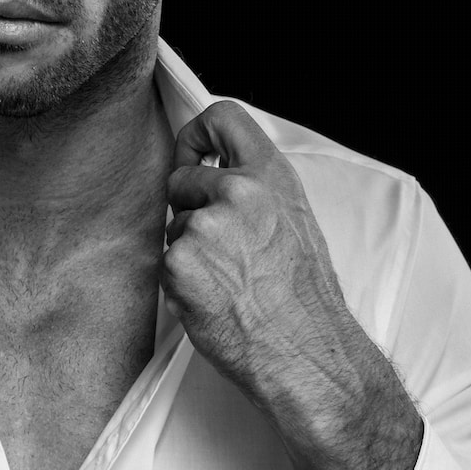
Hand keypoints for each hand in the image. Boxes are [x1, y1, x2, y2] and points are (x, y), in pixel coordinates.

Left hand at [163, 99, 352, 393]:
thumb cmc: (304, 298)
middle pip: (181, 179)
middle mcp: (237, 192)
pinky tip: (215, 298)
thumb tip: (217, 173)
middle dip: (189, 208)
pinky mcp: (177, 261)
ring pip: (174, 226)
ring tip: (230, 281)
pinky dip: (181, 281)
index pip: (223, 117)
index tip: (193, 155)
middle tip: (222, 248)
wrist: (303, 352)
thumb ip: (255, 191)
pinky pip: (165, 261)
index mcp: (271, 177)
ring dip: (189, 250)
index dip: (197, 134)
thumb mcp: (295, 221)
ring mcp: (203, 226)